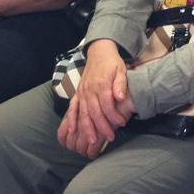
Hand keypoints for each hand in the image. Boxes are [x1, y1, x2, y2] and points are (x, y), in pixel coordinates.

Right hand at [57, 39, 131, 155]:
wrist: (99, 52)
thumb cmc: (112, 63)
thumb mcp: (121, 70)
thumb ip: (120, 84)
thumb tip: (120, 97)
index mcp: (102, 84)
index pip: (107, 104)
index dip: (114, 115)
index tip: (122, 123)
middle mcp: (90, 90)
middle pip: (95, 112)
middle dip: (102, 127)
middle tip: (110, 137)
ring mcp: (82, 92)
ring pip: (83, 113)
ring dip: (87, 128)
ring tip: (92, 141)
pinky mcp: (78, 93)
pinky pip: (73, 108)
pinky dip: (72, 119)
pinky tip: (72, 130)